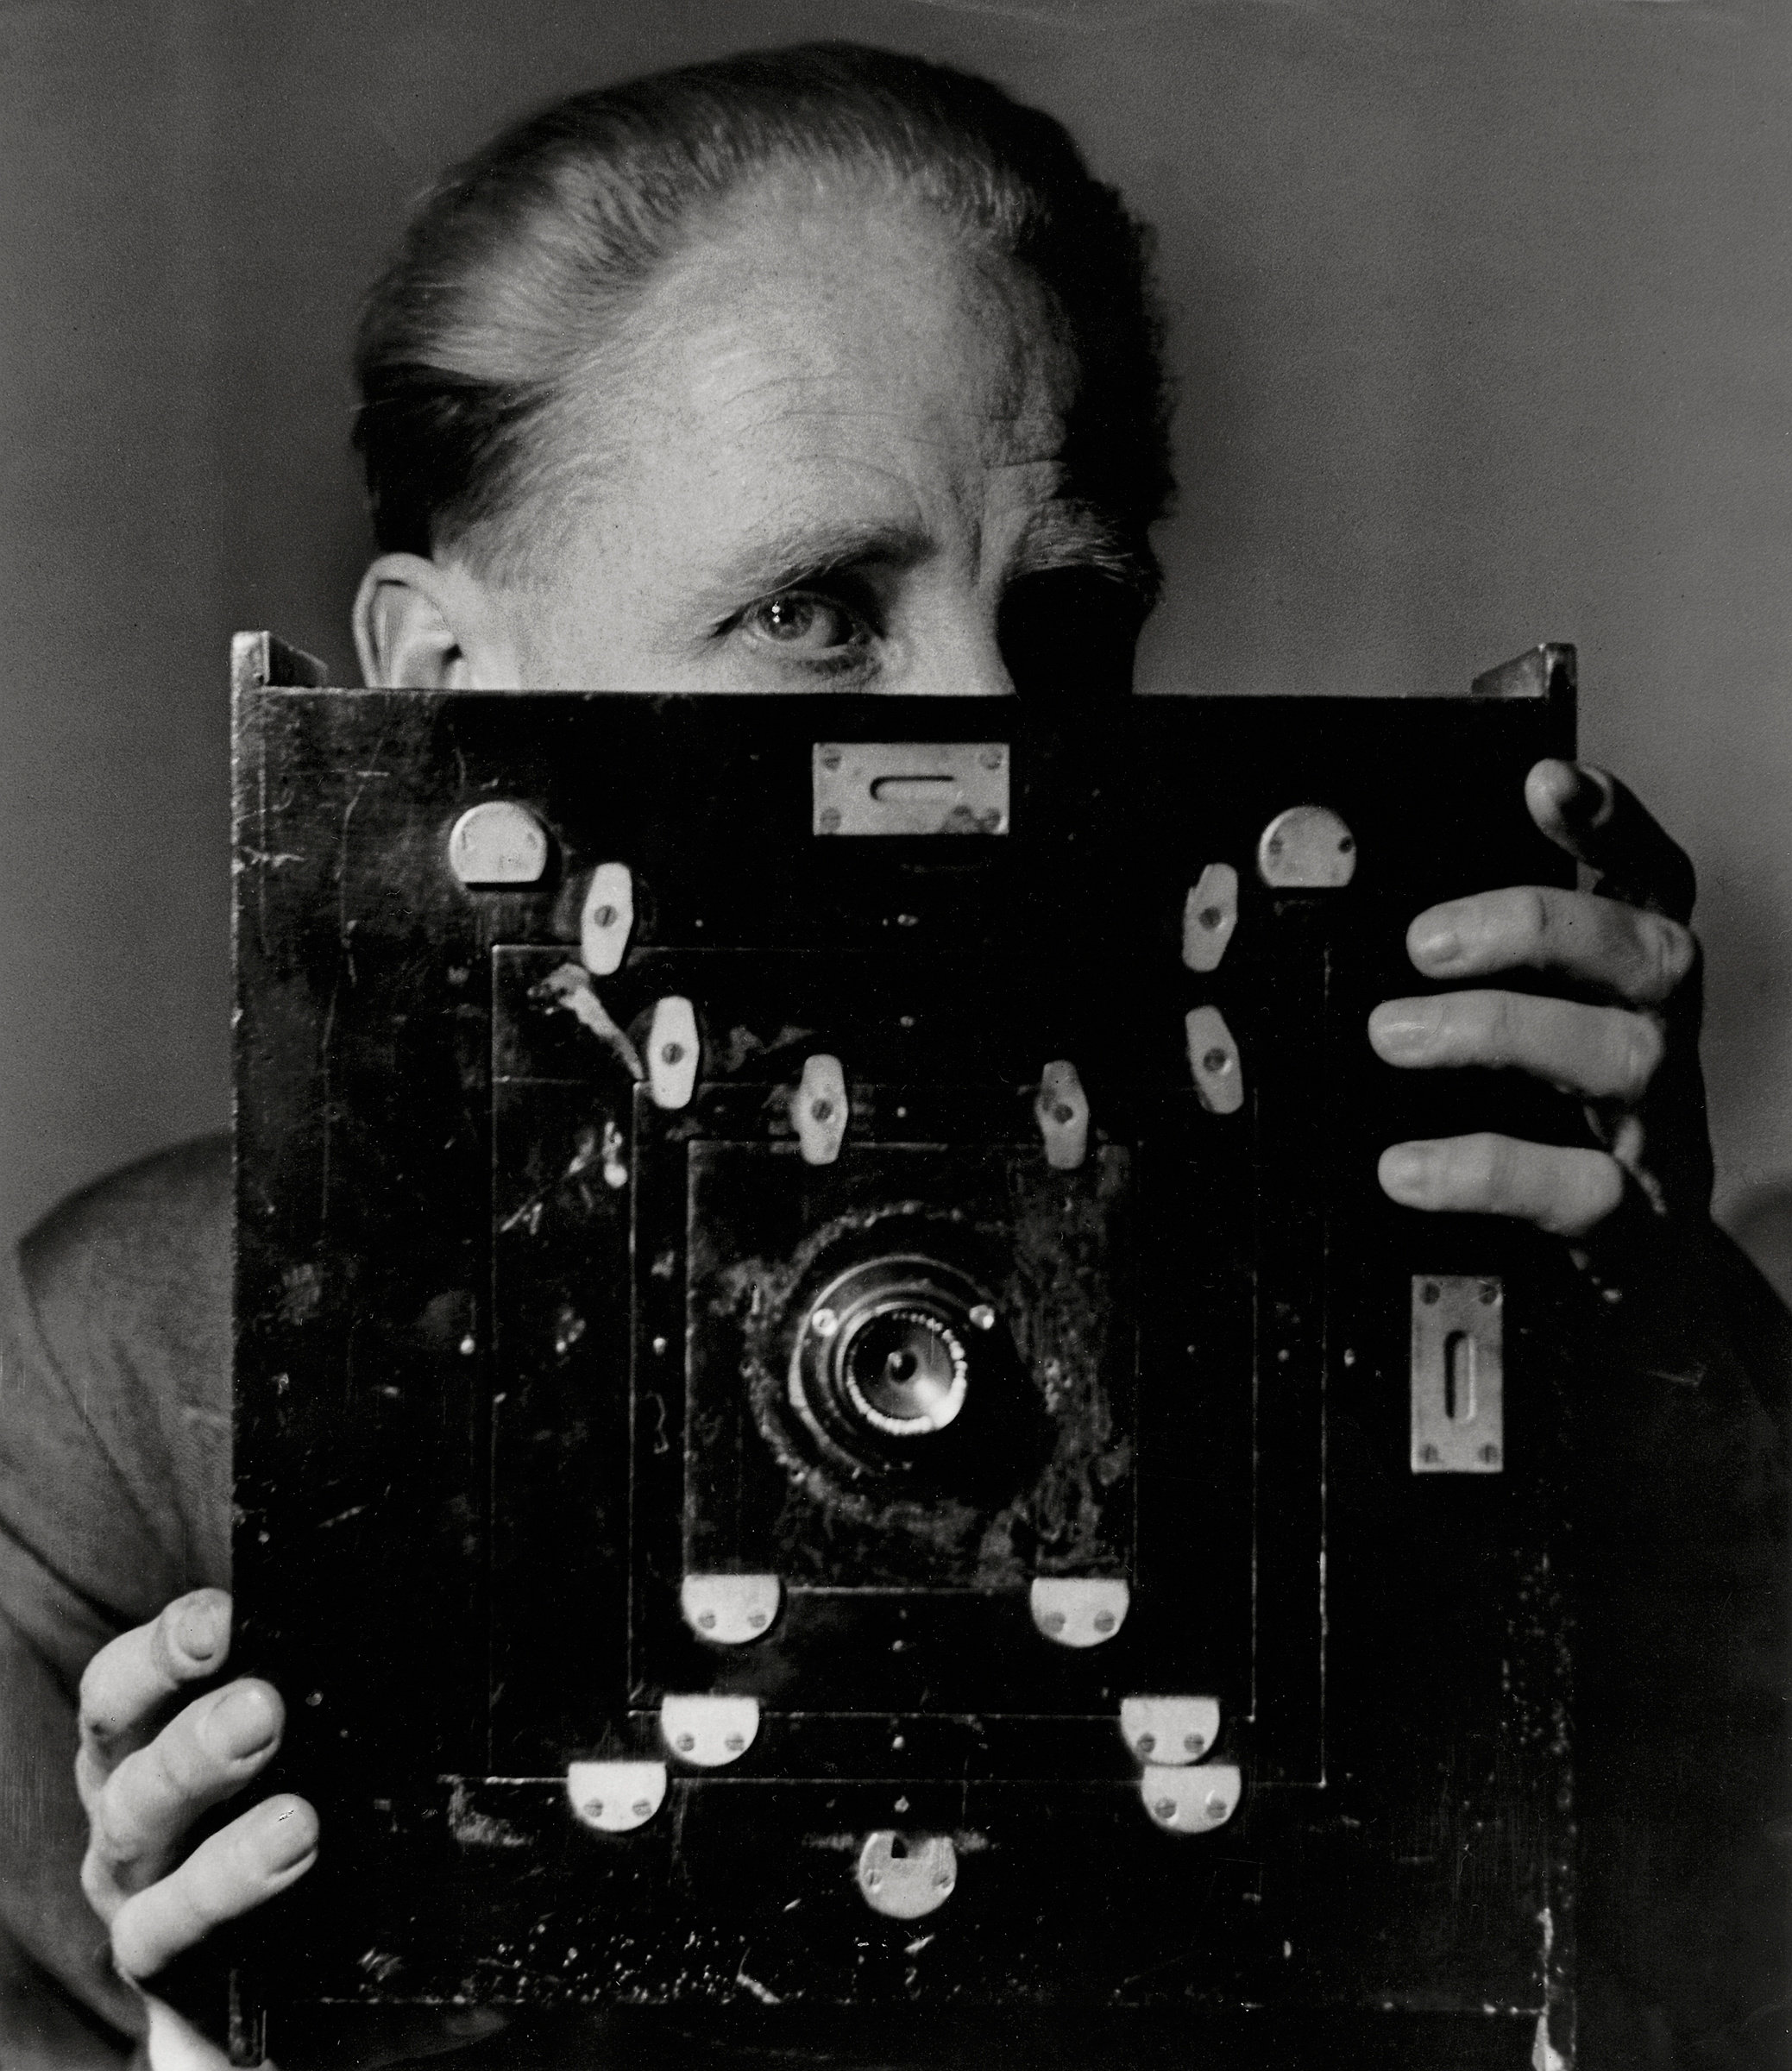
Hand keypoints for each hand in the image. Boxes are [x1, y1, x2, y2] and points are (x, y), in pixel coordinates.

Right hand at [76, 1589, 316, 1983]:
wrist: (255, 1955)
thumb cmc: (265, 1804)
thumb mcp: (281, 1740)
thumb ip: (298, 1691)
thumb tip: (363, 1630)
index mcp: (141, 1730)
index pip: (127, 1679)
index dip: (166, 1646)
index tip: (222, 1621)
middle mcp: (121, 1793)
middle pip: (129, 1751)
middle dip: (195, 1729)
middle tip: (262, 1708)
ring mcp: (129, 1876)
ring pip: (137, 1830)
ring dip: (210, 1810)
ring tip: (292, 1810)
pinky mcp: (151, 1950)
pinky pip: (164, 1928)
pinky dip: (225, 1892)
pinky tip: (286, 1860)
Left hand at [1369, 759, 1708, 1239]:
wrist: (1640, 1285)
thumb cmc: (1562, 1132)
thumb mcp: (1535, 1041)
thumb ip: (1481, 980)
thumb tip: (1359, 923)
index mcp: (1636, 985)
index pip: (1652, 881)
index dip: (1613, 824)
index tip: (1543, 780)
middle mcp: (1663, 1039)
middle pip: (1645, 951)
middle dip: (1534, 926)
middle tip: (1423, 943)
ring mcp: (1660, 1130)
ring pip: (1617, 1055)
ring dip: (1499, 1030)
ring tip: (1395, 1034)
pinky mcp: (1637, 1224)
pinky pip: (1581, 1188)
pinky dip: (1486, 1169)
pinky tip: (1405, 1168)